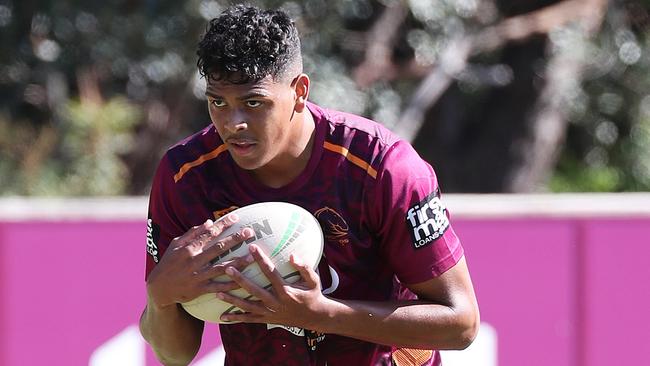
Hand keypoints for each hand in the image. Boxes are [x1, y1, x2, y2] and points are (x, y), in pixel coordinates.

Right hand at [146, 215, 254, 308]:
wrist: (158, 288)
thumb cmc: (168, 263)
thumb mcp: (176, 245)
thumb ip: (193, 233)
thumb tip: (209, 222)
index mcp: (189, 248)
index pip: (209, 233)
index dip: (223, 224)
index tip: (236, 217)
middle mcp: (194, 260)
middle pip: (218, 248)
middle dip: (235, 239)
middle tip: (250, 232)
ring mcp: (198, 275)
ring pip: (221, 268)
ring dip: (238, 262)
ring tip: (252, 257)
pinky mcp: (200, 289)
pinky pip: (218, 286)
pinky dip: (230, 284)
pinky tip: (243, 281)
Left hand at [217, 244, 332, 328]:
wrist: (314, 317)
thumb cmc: (313, 294)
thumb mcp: (314, 280)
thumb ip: (304, 267)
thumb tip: (293, 256)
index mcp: (286, 290)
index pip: (271, 272)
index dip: (261, 259)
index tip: (251, 247)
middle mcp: (276, 302)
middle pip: (254, 290)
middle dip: (240, 279)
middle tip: (227, 268)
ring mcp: (270, 312)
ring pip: (248, 306)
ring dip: (232, 300)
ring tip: (218, 293)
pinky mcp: (267, 319)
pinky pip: (249, 319)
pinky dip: (235, 319)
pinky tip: (222, 316)